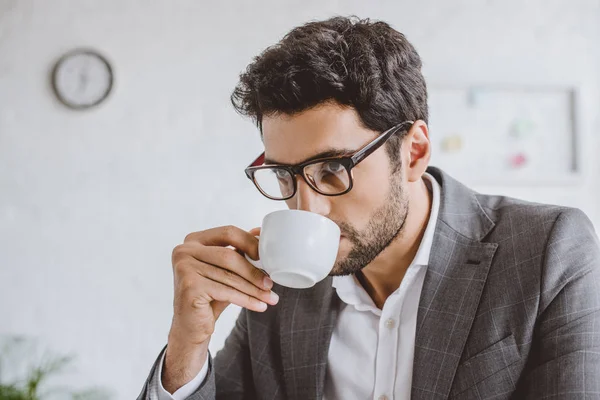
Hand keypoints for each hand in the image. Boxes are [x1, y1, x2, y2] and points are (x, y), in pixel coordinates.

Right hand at [162, 225, 276, 391]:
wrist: (191, 327)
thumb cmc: (209, 297)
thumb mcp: (224, 271)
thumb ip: (237, 253)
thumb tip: (259, 235)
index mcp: (193, 240)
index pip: (228, 233)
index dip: (250, 243)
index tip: (267, 257)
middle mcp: (184, 250)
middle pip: (229, 256)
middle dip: (254, 272)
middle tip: (271, 284)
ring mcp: (184, 268)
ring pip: (229, 276)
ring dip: (254, 289)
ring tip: (270, 297)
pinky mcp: (189, 287)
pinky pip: (226, 292)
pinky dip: (246, 300)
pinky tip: (259, 306)